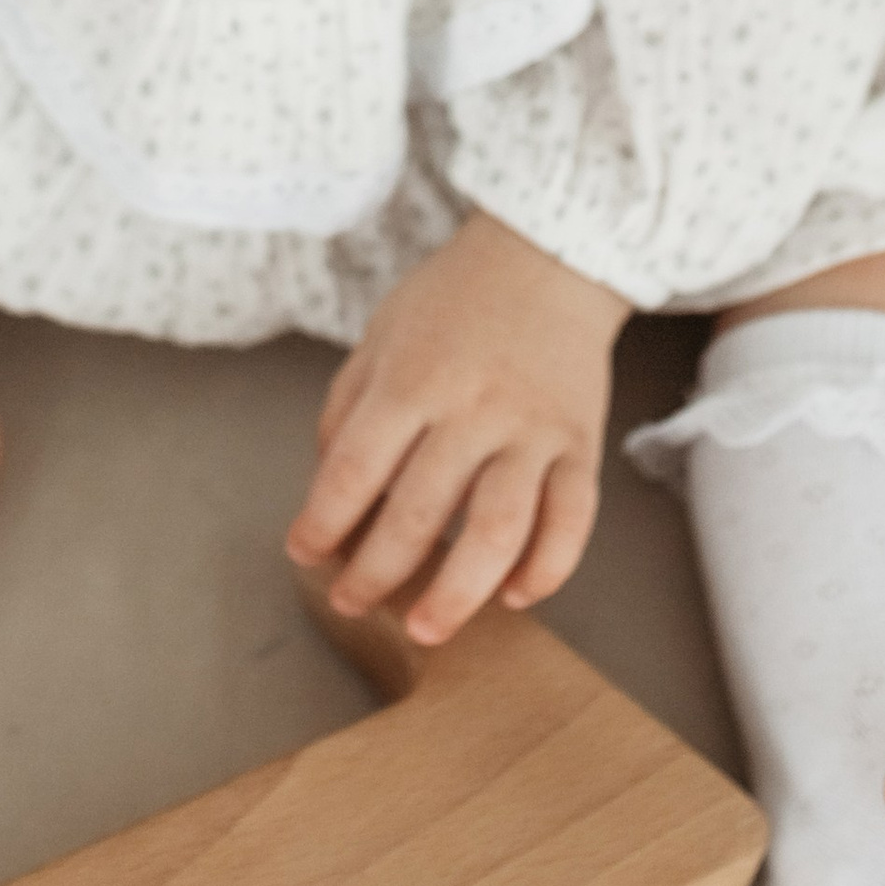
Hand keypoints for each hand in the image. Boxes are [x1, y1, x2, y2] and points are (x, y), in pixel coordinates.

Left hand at [285, 211, 628, 647]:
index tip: (304, 553)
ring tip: (425, 627)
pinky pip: (571, 521)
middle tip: (353, 602)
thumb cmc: (453, 301)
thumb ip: (349, 410)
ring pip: (498, 531)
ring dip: (458, 593)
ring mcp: (532, 430)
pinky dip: (547, 568)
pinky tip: (516, 595)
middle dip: (377, 572)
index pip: (357, 469)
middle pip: (420, 513)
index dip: (323, 522)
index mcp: (412, 380)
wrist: (548, 257)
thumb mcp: (381, 336)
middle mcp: (473, 409)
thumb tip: (328, 493)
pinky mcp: (581, 445)